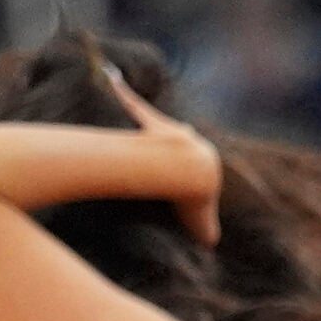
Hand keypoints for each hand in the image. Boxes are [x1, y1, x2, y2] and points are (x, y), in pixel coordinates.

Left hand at [100, 61, 221, 243]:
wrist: (190, 175)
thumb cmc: (194, 198)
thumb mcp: (202, 220)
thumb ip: (204, 229)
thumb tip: (210, 245)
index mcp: (202, 156)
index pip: (196, 159)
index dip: (188, 165)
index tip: (183, 168)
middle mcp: (186, 136)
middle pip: (176, 135)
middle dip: (171, 138)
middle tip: (164, 141)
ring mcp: (166, 129)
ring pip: (150, 117)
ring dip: (137, 110)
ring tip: (123, 101)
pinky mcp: (149, 124)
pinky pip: (134, 103)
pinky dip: (121, 90)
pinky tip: (110, 75)